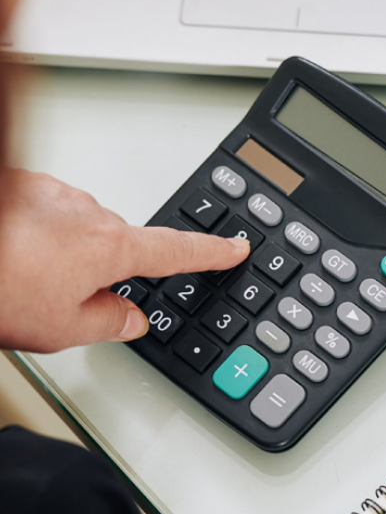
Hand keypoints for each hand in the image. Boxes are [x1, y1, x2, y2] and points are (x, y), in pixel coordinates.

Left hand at [0, 169, 248, 351]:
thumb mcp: (60, 329)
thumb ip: (109, 322)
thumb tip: (129, 320)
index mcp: (110, 248)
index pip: (177, 251)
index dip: (211, 252)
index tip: (234, 247)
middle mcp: (87, 212)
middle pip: (119, 242)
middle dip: (104, 269)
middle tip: (68, 301)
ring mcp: (51, 193)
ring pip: (78, 227)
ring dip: (65, 251)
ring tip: (24, 279)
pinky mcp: (18, 184)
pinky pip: (44, 211)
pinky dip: (36, 234)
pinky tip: (10, 255)